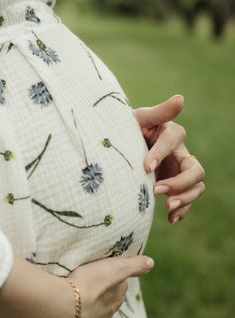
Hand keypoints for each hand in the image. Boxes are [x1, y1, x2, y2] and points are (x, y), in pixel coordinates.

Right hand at [54, 255, 153, 317]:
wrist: (60, 308)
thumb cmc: (87, 284)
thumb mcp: (114, 267)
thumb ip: (133, 265)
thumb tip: (151, 263)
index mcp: (116, 298)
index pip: (119, 288)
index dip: (112, 280)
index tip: (103, 275)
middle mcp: (108, 317)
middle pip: (108, 305)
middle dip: (102, 299)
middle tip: (89, 289)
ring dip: (92, 317)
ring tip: (80, 309)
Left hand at [134, 95, 204, 223]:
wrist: (120, 151)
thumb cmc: (127, 131)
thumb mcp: (138, 119)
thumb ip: (158, 112)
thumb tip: (181, 98)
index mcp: (171, 134)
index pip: (172, 141)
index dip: (160, 154)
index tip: (145, 167)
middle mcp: (180, 154)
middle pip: (195, 169)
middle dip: (180, 182)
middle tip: (156, 191)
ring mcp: (178, 172)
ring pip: (196, 186)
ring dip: (185, 198)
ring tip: (167, 207)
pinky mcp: (174, 186)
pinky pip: (187, 200)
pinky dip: (182, 210)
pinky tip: (170, 219)